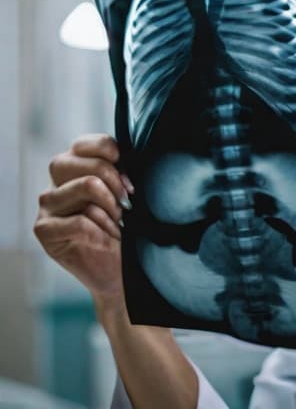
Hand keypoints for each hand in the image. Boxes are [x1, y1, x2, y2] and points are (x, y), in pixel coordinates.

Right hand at [33, 134, 134, 309]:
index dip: (109, 151)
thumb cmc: (128, 230)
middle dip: (114, 179)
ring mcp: (48, 205)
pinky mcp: (44, 229)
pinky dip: (101, 231)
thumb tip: (132, 158)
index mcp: (76, 166)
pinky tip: (110, 240)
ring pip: (85, 185)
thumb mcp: (128, 197)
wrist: (120, 270)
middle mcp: (57, 181)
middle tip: (128, 201)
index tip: (128, 172)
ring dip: (111, 206)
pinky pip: (78, 220)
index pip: (85, 144)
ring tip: (120, 223)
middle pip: (83, 162)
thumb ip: (122, 174)